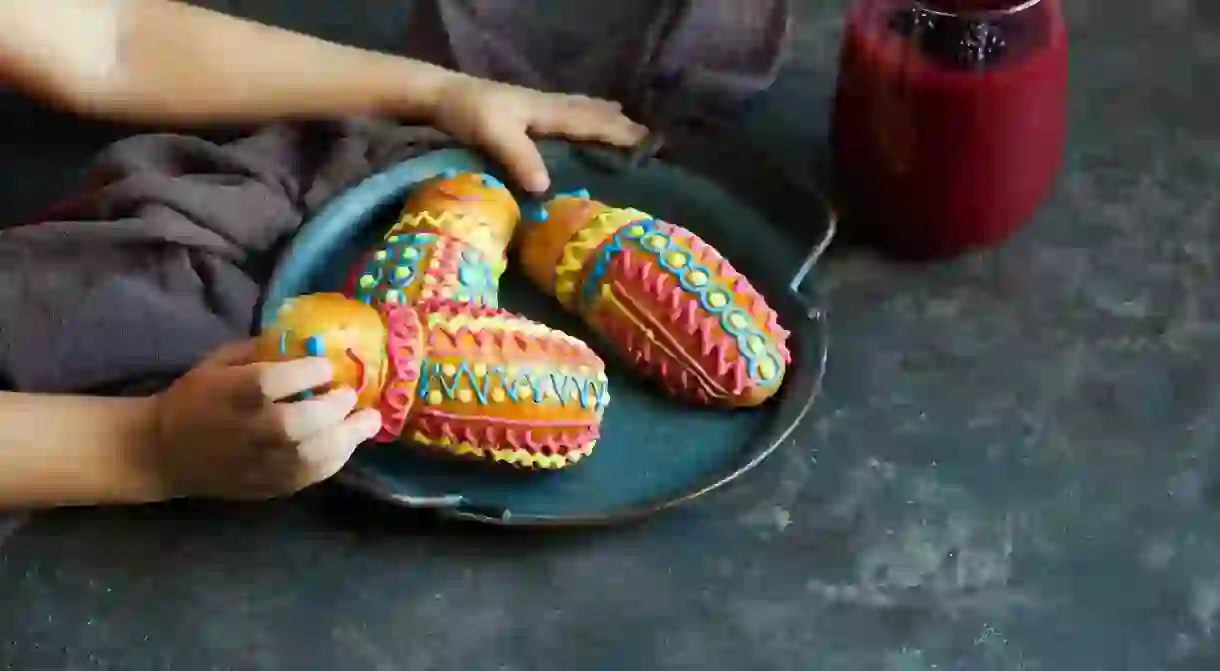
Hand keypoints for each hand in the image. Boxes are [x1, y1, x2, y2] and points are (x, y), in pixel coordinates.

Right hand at [147, 340, 380, 499]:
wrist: (164, 452)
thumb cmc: (194, 398)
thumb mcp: (219, 362)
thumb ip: (261, 351)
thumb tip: (306, 341)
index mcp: (238, 391)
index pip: (284, 378)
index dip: (313, 370)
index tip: (326, 366)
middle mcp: (254, 429)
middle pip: (306, 419)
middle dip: (336, 404)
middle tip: (349, 394)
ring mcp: (263, 461)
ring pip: (316, 452)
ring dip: (349, 435)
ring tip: (367, 421)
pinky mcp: (270, 485)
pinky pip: (312, 474)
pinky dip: (336, 459)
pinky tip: (347, 444)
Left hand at [431, 75, 648, 192]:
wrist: (441, 94)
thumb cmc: (468, 113)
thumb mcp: (493, 136)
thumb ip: (520, 158)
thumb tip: (545, 188)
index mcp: (547, 111)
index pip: (590, 123)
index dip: (617, 134)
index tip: (645, 144)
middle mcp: (548, 106)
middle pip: (590, 113)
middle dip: (618, 124)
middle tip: (646, 137)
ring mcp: (537, 106)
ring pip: (579, 109)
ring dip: (602, 116)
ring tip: (622, 122)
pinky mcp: (526, 110)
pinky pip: (566, 112)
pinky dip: (583, 115)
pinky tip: (578, 121)